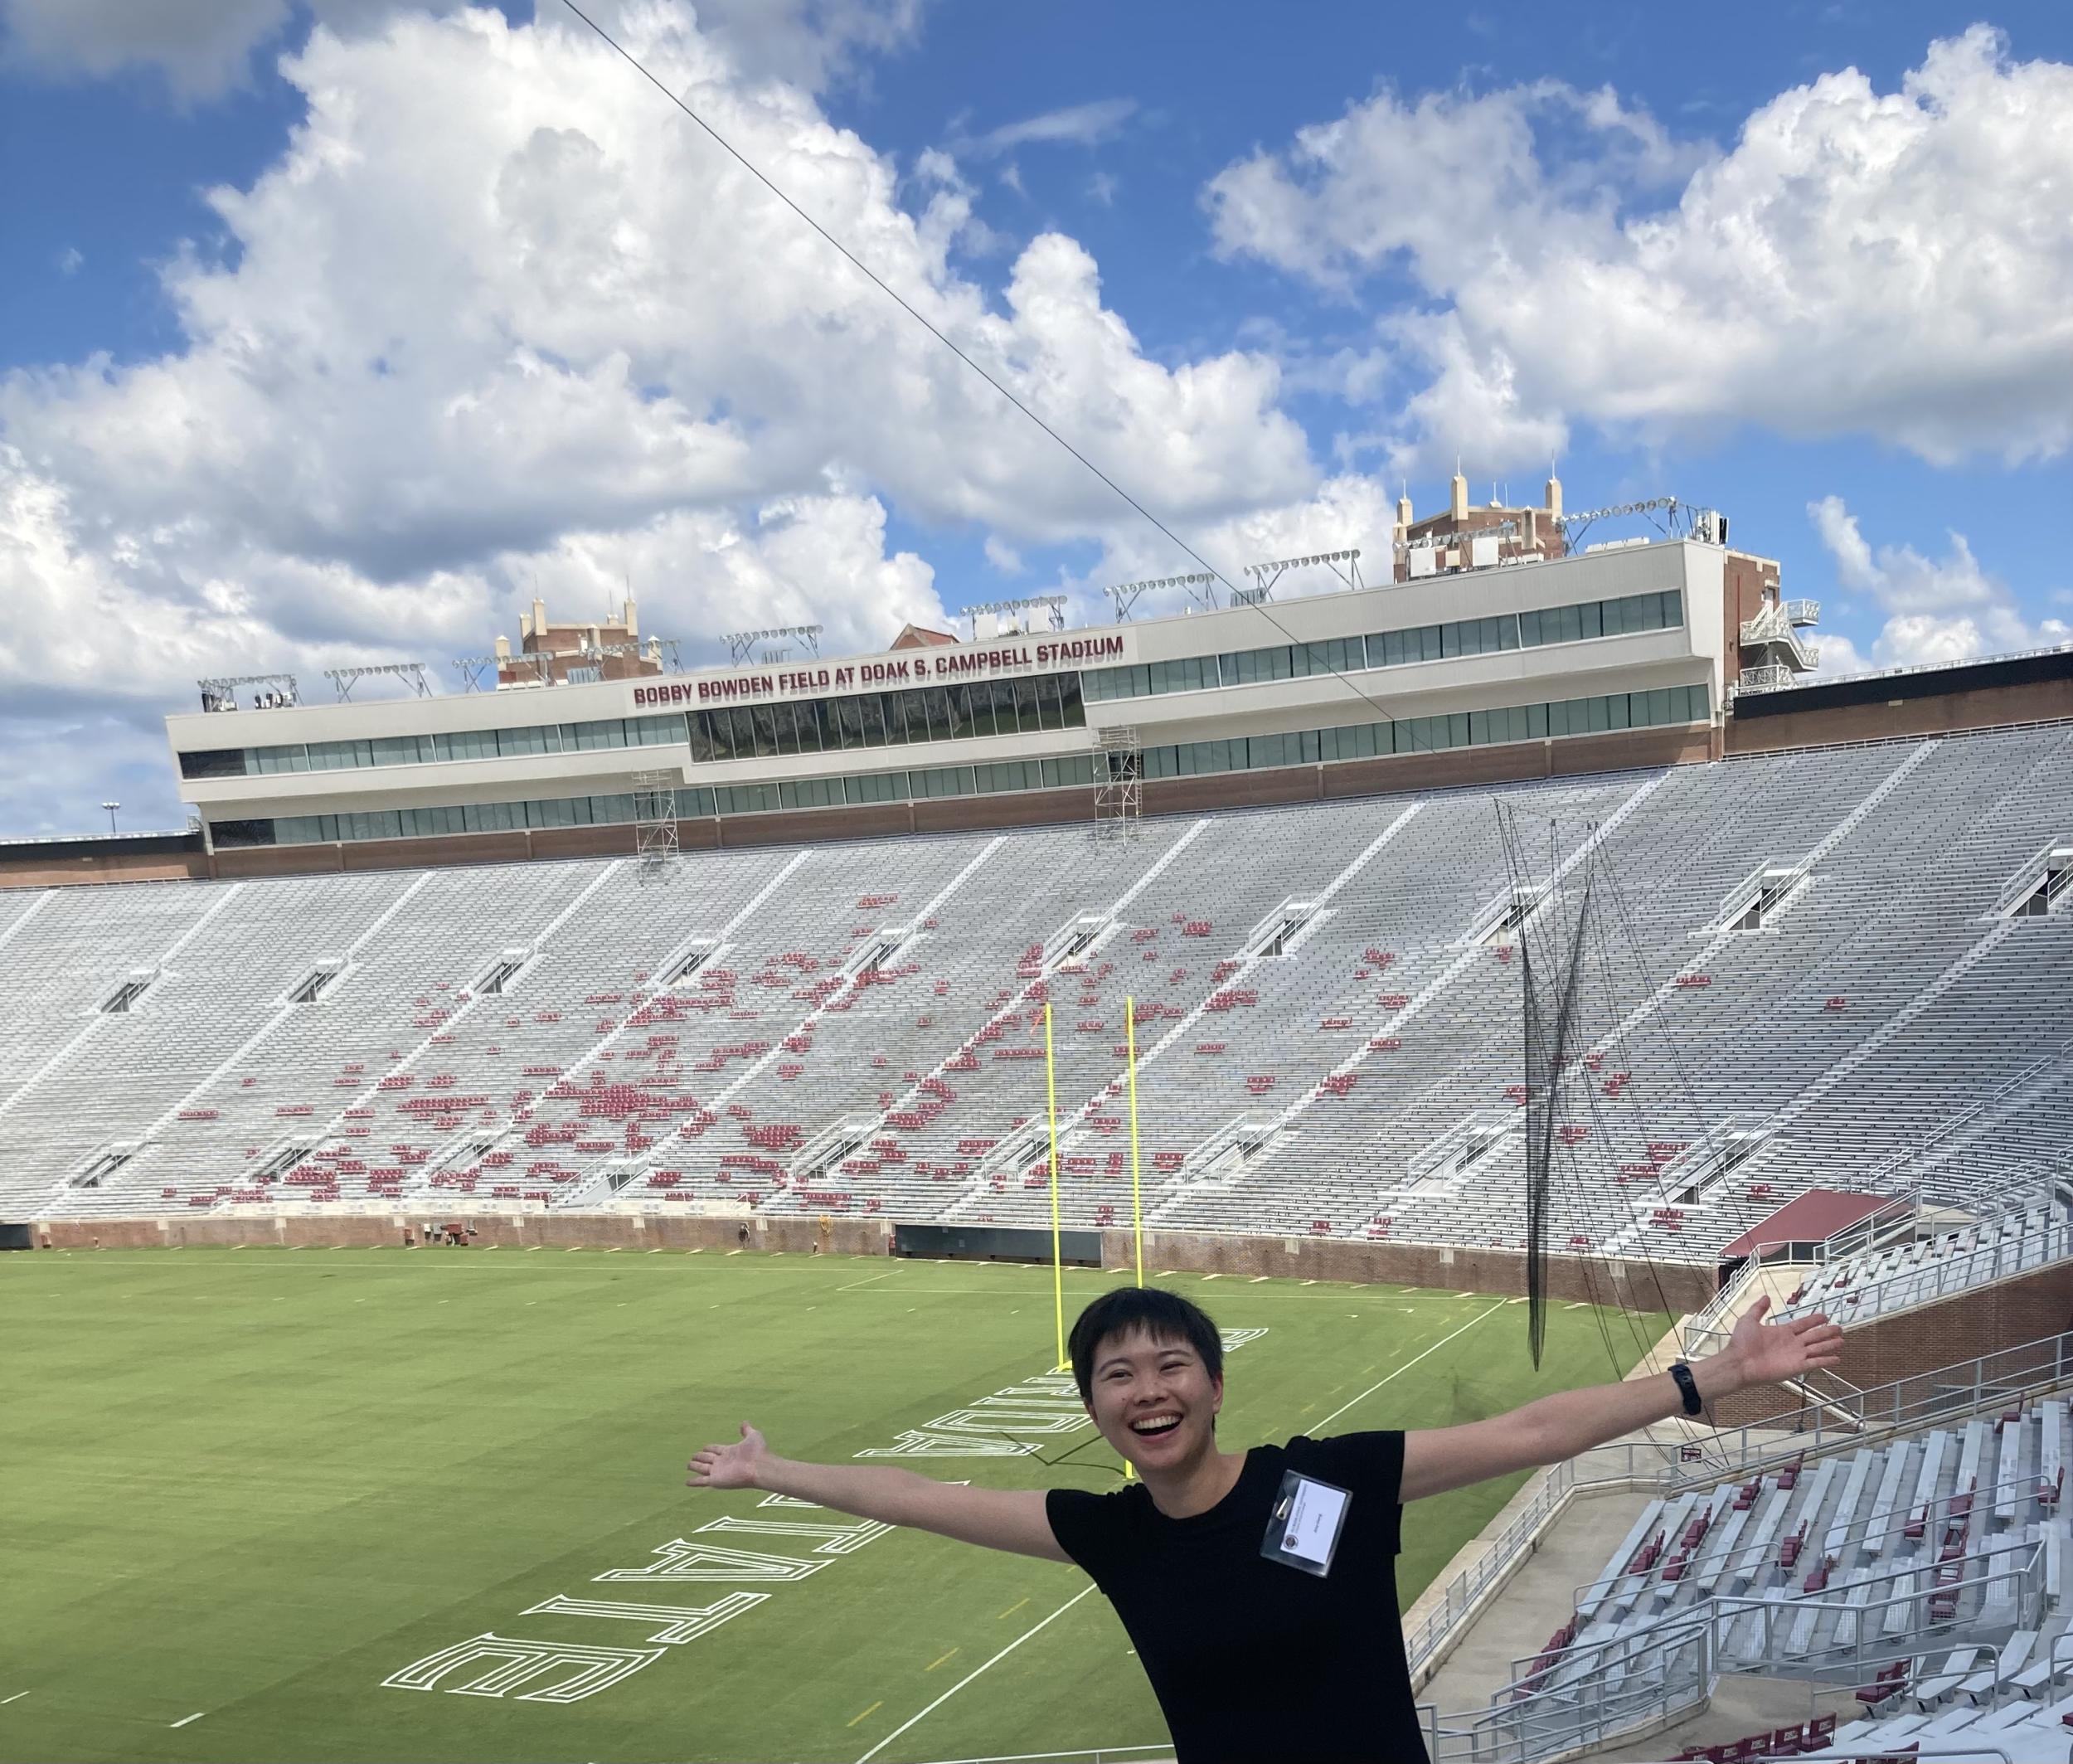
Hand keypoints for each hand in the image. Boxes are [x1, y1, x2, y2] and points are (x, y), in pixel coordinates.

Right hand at [689, 1422, 770, 1489]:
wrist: (759, 1467)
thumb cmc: (757, 1452)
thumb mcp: (753, 1436)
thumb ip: (747, 1430)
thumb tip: (744, 1422)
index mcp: (730, 1451)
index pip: (716, 1449)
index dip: (710, 1448)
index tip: (704, 1447)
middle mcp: (722, 1462)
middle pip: (708, 1458)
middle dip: (700, 1456)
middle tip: (693, 1456)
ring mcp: (718, 1471)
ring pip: (702, 1468)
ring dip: (695, 1466)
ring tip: (688, 1465)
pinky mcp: (715, 1480)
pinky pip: (701, 1481)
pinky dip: (694, 1481)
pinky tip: (687, 1482)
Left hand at [1718, 1294, 1843, 1393]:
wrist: (1739, 1363)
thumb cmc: (1742, 1343)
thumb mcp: (1749, 1320)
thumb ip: (1758, 1309)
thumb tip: (1766, 1296)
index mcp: (1782, 1332)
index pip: (1803, 1324)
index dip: (1814, 1320)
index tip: (1825, 1316)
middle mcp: (1792, 1343)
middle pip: (1814, 1336)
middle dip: (1827, 1332)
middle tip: (1840, 1328)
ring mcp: (1796, 1355)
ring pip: (1818, 1348)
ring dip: (1830, 1344)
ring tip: (1842, 1341)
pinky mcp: (1797, 1367)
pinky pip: (1815, 1362)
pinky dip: (1827, 1360)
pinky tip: (1837, 1358)